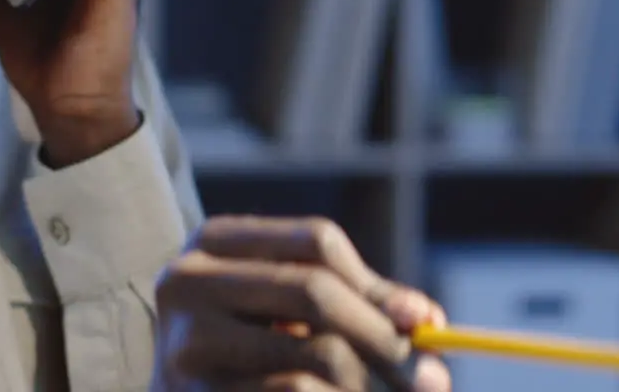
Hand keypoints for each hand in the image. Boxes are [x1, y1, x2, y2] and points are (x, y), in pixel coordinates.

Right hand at [152, 216, 451, 391]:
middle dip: (385, 338)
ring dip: (363, 385)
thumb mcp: (289, 313)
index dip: (377, 283)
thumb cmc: (248, 354)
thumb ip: (355, 304)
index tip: (427, 324)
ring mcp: (184, 342)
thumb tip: (427, 319)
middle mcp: (186, 280)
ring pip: (316, 355)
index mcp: (212, 241)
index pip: (316, 240)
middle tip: (435, 381)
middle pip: (315, 290)